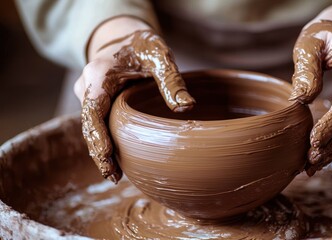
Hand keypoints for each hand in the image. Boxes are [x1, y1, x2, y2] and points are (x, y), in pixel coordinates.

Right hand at [74, 17, 194, 182]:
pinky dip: (103, 140)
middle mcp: (88, 85)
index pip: (93, 110)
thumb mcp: (159, 55)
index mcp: (100, 74)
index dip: (98, 135)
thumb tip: (188, 107)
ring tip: (114, 174)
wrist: (125, 37)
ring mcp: (88, 94)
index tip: (106, 157)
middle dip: (99, 152)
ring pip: (90, 127)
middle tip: (114, 177)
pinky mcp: (95, 100)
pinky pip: (96, 123)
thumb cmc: (143, 45)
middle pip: (89, 125)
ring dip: (100, 149)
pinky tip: (114, 158)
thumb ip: (171, 79)